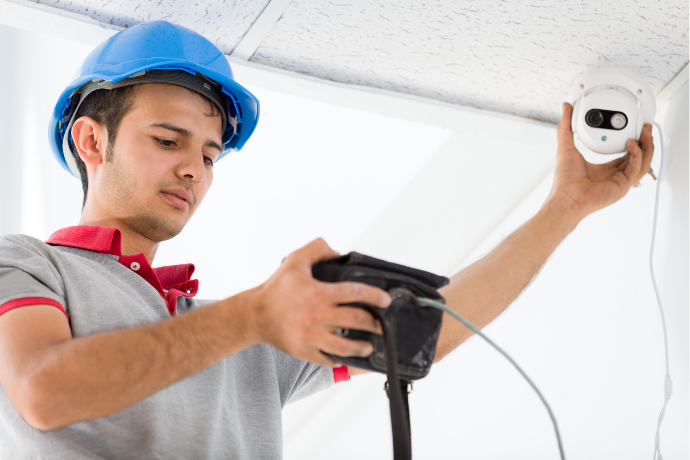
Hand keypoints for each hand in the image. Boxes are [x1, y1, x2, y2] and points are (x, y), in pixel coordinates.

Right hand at [250, 238, 391, 366]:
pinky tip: (347, 357)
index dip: (374, 295)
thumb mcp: (295, 260)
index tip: (386, 300)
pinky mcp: (303, 351)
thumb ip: (317, 249)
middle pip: (356, 320)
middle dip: (375, 323)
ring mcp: (310, 336)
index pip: (355, 292)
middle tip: (383, 324)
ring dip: (362, 346)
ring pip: (345, 346)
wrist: (254, 315)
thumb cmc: (276, 288)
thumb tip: (339, 253)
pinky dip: (339, 359)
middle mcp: (317, 316)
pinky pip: (327, 359)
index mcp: (319, 293)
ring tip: (369, 345)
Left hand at [547, 102, 654, 219]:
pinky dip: (637, 155)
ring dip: (646, 146)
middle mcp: (614, 175)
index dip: (633, 141)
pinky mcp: (622, 186)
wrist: (566, 196)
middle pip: (639, 157)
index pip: (626, 154)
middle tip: (645, 127)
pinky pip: (636, 168)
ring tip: (644, 132)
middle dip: (645, 141)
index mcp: (605, 169)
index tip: (635, 128)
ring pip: (643, 162)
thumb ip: (565, 127)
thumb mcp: (566, 147)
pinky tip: (631, 144)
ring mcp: (620, 182)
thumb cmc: (565, 180)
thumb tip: (565, 108)